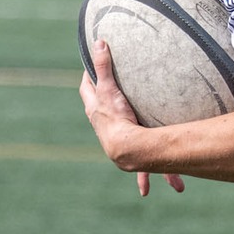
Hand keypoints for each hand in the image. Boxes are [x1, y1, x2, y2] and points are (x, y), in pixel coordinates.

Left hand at [79, 40, 183, 196]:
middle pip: (103, 117)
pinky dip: (143, 181)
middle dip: (107, 113)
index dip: (89, 78)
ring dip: (129, 151)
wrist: (124, 150)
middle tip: (115, 103)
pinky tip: (145, 192)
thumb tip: (98, 41)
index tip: (90, 69)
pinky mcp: (134, 160)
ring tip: (131, 150)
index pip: (87, 89)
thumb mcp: (110, 89)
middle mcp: (105, 128)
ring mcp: (119, 144)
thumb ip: (105, 66)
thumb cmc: (116, 119)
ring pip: (123, 146)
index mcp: (97, 111)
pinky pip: (140, 172)